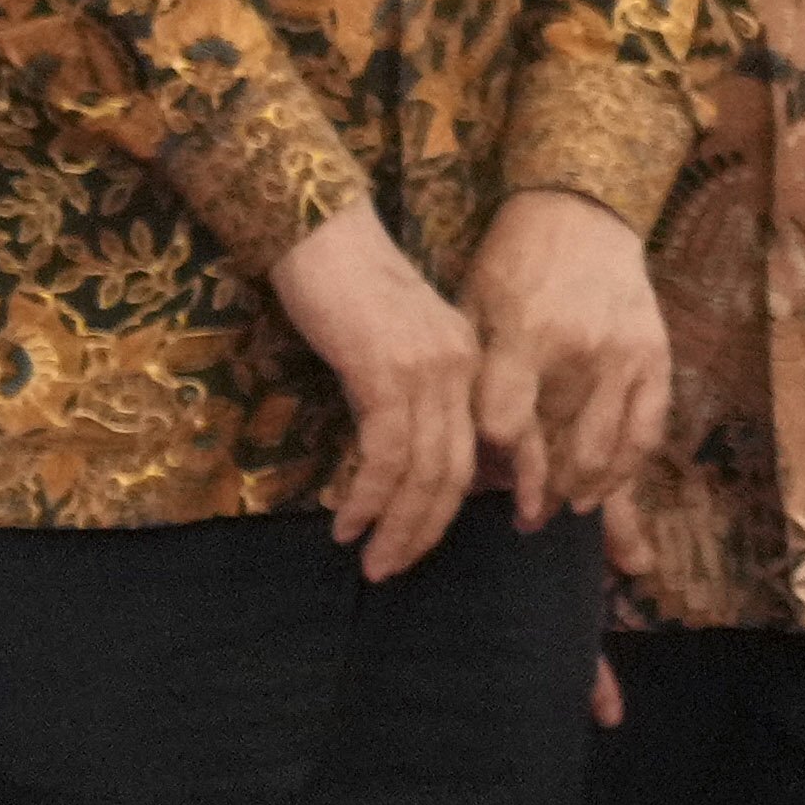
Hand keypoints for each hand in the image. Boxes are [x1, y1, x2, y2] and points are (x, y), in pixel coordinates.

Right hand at [272, 202, 483, 579]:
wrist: (323, 236)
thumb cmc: (349, 289)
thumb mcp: (395, 348)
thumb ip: (409, 396)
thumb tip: (398, 459)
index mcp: (472, 365)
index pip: (481, 451)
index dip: (462, 503)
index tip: (430, 540)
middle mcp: (462, 372)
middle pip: (458, 473)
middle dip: (426, 530)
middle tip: (392, 568)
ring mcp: (430, 372)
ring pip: (426, 472)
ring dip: (397, 526)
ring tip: (371, 562)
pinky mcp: (387, 373)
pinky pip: (387, 454)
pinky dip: (368, 497)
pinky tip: (346, 523)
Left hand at [461, 184, 666, 537]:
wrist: (582, 214)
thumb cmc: (512, 263)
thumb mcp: (473, 308)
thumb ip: (475, 376)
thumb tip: (469, 445)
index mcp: (526, 335)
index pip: (508, 424)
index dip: (502, 464)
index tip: (493, 488)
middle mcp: (581, 352)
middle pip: (564, 449)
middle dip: (544, 494)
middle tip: (528, 521)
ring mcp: (626, 357)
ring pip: (610, 449)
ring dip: (587, 488)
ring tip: (568, 508)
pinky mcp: (656, 357)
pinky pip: (647, 429)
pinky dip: (629, 466)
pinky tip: (608, 486)